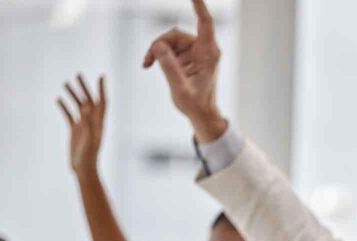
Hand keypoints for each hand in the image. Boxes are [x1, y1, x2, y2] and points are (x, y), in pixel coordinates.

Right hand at [57, 74, 106, 177]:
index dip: (102, 89)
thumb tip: (86, 106)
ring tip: (66, 83)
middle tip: (78, 75)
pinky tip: (58, 99)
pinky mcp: (75, 131)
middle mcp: (92, 122)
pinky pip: (70, 116)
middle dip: (85, 88)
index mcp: (98, 123)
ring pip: (79, 106)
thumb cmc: (88, 157)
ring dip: (73, 95)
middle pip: (89, 101)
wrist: (84, 169)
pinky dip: (64, 107)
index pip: (102, 102)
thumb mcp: (89, 140)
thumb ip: (88, 123)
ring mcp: (83, 126)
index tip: (102, 76)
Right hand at [142, 0, 226, 141]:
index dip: (199, 5)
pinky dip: (158, 55)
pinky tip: (149, 64)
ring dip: (157, 51)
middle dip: (160, 44)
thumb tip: (158, 46)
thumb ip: (170, 68)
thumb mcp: (181, 89)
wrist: (201, 115)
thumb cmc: (196, 105)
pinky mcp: (188, 56)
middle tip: (147, 59)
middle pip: (176, 34)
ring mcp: (196, 52)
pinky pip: (168, 48)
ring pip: (170, 40)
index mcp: (209, 54)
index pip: (205, 23)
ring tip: (147, 64)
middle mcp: (204, 49)